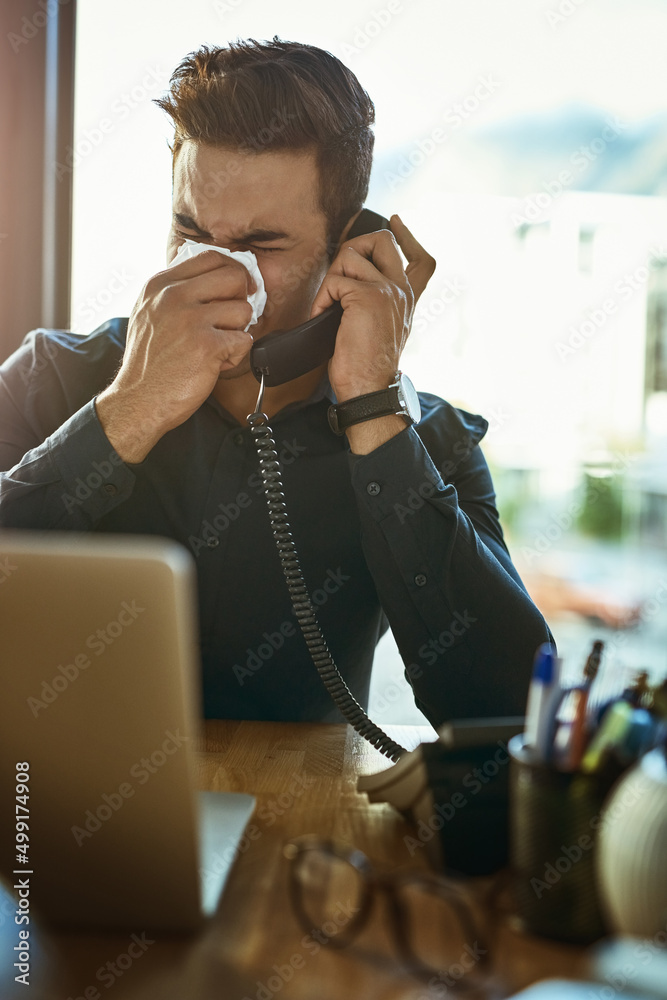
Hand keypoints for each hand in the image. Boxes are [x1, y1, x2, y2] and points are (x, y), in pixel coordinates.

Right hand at [96, 251, 255, 462]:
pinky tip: (214, 364)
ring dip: (237, 332)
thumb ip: (175, 292)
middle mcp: (173, 297)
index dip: (232, 272)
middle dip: (241, 299)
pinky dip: (234, 356)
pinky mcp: (207, 345)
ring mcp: (190, 320)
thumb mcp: (150, 314)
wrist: (138, 400)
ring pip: (244, 310)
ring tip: (216, 347)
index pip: (211, 258)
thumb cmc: (149, 363)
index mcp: (160, 285)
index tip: (237, 289)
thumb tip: (217, 278)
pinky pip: (244, 341)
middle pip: (234, 277)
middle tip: (231, 320)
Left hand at [311, 214, 434, 401]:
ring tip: (330, 305)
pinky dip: (323, 297)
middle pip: (382, 241)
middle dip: (353, 249)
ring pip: (351, 255)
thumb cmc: (366, 366)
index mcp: (408, 300)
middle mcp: (402, 291)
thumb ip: (377, 303)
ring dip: (332, 278)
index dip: (408, 237)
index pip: (422, 260)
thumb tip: (350, 283)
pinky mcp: (368, 296)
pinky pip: (336, 280)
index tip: (395, 222)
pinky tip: (324, 315)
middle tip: (340, 277)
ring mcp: (388, 291)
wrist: (369, 389)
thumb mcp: (380, 329)